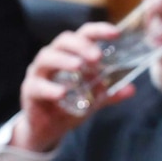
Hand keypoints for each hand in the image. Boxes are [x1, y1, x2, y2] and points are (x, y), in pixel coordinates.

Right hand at [12, 22, 136, 152]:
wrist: (49, 129)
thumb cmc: (69, 106)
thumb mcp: (93, 99)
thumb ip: (110, 94)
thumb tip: (131, 89)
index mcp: (69, 54)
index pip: (83, 35)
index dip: (98, 31)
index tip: (116, 34)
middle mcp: (53, 58)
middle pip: (63, 41)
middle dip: (81, 45)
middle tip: (97, 57)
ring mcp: (39, 73)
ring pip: (47, 58)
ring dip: (64, 60)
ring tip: (79, 66)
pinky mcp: (30, 91)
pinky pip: (38, 86)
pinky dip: (50, 89)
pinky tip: (62, 93)